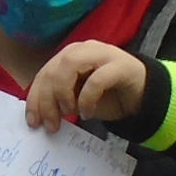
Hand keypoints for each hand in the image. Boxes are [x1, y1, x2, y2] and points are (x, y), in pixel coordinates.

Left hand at [24, 41, 149, 129]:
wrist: (142, 94)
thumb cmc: (107, 96)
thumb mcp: (77, 99)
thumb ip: (59, 100)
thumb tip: (38, 116)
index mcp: (68, 56)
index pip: (44, 74)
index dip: (35, 99)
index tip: (33, 122)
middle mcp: (82, 50)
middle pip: (53, 70)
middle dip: (47, 100)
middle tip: (51, 124)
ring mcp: (101, 54)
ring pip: (70, 65)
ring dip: (64, 93)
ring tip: (69, 113)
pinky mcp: (119, 64)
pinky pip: (96, 79)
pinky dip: (87, 99)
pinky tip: (87, 113)